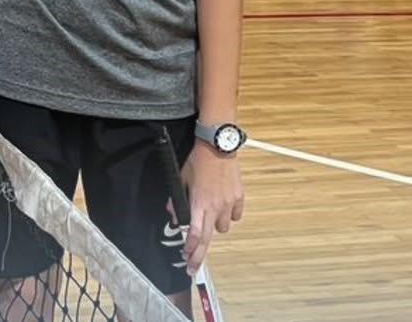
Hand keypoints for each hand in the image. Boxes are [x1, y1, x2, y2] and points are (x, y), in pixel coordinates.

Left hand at [178, 143, 243, 274]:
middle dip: (199, 255)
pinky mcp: (238, 198)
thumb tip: (173, 214)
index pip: (195, 233)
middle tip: (193, 266)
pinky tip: (222, 206)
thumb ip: (177, 199)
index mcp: (199, 203)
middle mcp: (215, 207)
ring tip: (208, 215)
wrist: (217, 146)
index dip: (190, 249)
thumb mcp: (181, 178)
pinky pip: (234, 215)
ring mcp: (228, 204)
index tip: (186, 258)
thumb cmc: (198, 161)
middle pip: (208, 239)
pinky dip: (228, 214)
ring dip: (214, 225)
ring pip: (222, 227)